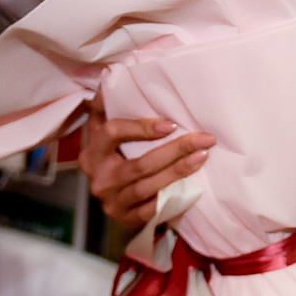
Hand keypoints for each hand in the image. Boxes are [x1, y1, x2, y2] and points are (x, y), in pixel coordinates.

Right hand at [80, 111, 213, 228]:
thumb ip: (108, 105)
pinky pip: (154, 209)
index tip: (171, 123)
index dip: (141, 128)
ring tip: (202, 156)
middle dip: (175, 150)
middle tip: (203, 139)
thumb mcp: (104, 128)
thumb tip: (113, 76)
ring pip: (149, 186)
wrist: (112, 195)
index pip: (112, 134)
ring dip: (179, 171)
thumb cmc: (114, 152)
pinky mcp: (126, 219)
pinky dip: (174, 196)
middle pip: (139, 165)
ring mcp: (112, 202)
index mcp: (92, 152)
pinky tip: (193, 184)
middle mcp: (99, 178)